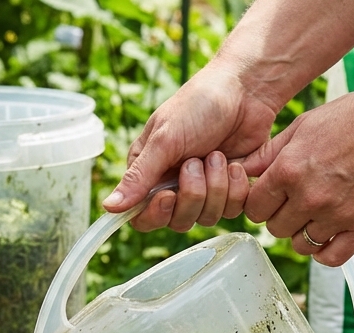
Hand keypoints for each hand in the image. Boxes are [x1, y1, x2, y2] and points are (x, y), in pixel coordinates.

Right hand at [103, 65, 278, 231]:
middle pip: (177, 221)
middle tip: (197, 161)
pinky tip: (236, 164)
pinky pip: (233, 210)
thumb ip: (138, 177)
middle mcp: (175, 186)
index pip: (143, 216)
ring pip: (207, 218)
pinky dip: (236, 188)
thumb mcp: (164, 140)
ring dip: (216, 186)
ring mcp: (205, 190)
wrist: (246, 90)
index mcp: (150, 174)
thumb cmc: (198, 105)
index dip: (156, 214)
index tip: (169, 195)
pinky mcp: (231, 190)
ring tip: (218, 155)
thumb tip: (108, 207)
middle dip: (192, 194)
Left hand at [241, 86, 353, 265]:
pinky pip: (331, 257)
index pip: (254, 209)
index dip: (260, 203)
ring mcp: (337, 214)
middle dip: (281, 217)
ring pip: (301, 246)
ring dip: (304, 234)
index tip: (271, 197)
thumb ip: (269, 153)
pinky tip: (329, 235)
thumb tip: (241, 171)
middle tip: (296, 202)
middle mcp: (309, 197)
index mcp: (288, 170)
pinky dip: (325, 251)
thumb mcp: (303, 125)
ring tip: (316, 215)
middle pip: (275, 229)